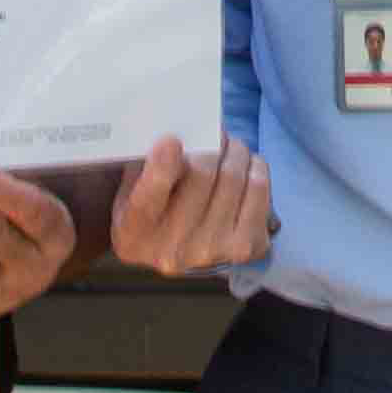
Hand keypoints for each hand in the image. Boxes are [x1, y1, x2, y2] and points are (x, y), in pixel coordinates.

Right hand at [109, 134, 274, 276]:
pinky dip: (254, 168)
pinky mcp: (248, 246)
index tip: (171, 140)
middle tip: (212, 133)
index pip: (151, 196)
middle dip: (210, 143)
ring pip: (234, 177)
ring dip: (235, 151)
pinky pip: (259, 188)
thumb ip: (146, 166)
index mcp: (137, 232)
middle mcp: (176, 247)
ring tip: (228, 147)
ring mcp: (215, 249)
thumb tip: (175, 134)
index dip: (163, 163)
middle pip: (202, 174)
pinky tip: (244, 168)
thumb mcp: (132, 192)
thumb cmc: (152, 214)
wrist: (176, 260)